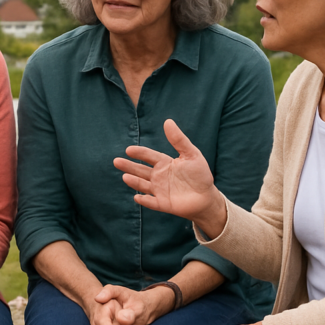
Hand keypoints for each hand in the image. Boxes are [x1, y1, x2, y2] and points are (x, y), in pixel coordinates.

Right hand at [113, 120, 226, 236]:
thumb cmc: (200, 175)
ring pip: (143, 185)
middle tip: (116, 161)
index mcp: (164, 163)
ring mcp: (159, 190)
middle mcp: (158, 176)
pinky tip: (137, 197)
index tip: (129, 150)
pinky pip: (152, 202)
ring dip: (134, 181)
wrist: (207, 197)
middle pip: (141, 170)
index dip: (139, 153)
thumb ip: (179, 140)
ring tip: (125, 176)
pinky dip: (145, 200)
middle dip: (129, 166)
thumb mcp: (192, 154)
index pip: (148, 156)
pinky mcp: (163, 204)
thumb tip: (168, 121)